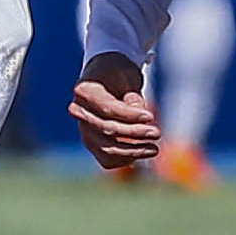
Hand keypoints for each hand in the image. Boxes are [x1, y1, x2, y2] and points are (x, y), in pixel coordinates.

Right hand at [69, 52, 160, 168]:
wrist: (107, 80)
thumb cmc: (118, 74)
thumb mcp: (127, 77)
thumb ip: (133, 98)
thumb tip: (142, 119)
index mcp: (84, 91)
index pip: (108, 108)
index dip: (130, 115)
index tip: (150, 117)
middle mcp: (79, 112)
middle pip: (107, 129)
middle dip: (134, 133)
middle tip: (157, 133)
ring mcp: (83, 130)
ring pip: (107, 149)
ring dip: (132, 151)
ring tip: (154, 148)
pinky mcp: (91, 144)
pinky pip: (107, 159)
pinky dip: (126, 159)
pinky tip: (143, 152)